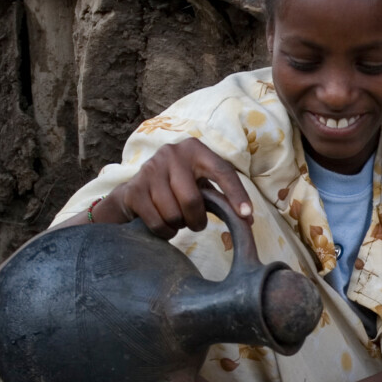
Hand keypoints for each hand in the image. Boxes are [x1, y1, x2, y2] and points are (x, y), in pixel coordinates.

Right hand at [102, 137, 253, 237]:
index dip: (236, 194)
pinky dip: (164, 232)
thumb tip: (247, 221)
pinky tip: (164, 224)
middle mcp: (171, 154)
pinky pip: (157, 222)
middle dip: (197, 220)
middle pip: (192, 200)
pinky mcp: (134, 189)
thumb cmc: (176, 188)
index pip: (222, 171)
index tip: (246, 216)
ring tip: (176, 219)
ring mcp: (150, 169)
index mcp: (195, 150)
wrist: (135, 191)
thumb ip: (220, 198)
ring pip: (173, 214)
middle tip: (196, 224)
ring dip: (178, 226)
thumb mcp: (199, 185)